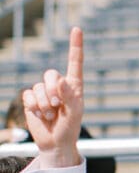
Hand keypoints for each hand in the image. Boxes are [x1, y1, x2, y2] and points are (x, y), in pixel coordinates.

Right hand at [22, 27, 83, 166]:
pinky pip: (28, 95)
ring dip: (44, 103)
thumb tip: (61, 81)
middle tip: (57, 105)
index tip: (76, 29)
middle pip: (50, 74)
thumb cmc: (70, 127)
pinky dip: (34, 107)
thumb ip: (70, 97)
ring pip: (38, 87)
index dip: (75, 45)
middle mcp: (58, 85)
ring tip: (51, 115)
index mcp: (74, 85)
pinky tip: (41, 115)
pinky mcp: (31, 100)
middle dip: (52, 90)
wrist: (56, 142)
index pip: (75, 62)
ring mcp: (44, 91)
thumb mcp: (75, 113)